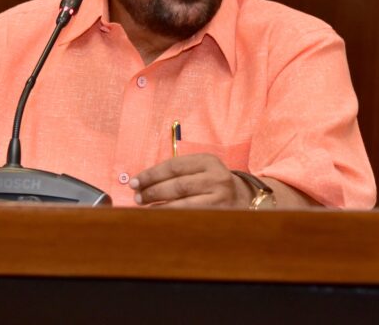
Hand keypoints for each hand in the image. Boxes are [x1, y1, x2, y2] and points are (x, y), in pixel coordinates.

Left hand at [130, 154, 251, 207]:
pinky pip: (190, 216)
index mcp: (208, 161)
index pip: (173, 166)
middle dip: (152, 191)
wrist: (243, 198)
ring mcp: (221, 198)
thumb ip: (176, 172)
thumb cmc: (211, 182)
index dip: (151, 175)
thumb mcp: (199, 169)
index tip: (134, 182)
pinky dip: (172, 216)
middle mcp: (216, 178)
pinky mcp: (220, 215)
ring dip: (159, 206)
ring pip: (183, 203)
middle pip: (177, 185)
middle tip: (137, 197)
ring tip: (144, 207)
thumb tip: (142, 182)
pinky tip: (160, 217)